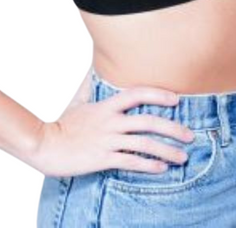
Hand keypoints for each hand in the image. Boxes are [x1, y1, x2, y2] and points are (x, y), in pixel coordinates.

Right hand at [29, 86, 194, 177]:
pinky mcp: (102, 158)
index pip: (136, 93)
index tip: (176, 99)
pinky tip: (162, 168)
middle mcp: (110, 121)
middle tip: (190, 135)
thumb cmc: (64, 123)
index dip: (158, 94)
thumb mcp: (79, 101)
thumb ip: (91, 86)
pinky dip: (149, 165)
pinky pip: (131, 162)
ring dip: (167, 150)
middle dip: (172, 128)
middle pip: (148, 121)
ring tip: (182, 157)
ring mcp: (107, 140)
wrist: (46, 145)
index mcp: (106, 106)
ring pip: (144, 144)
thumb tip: (95, 68)